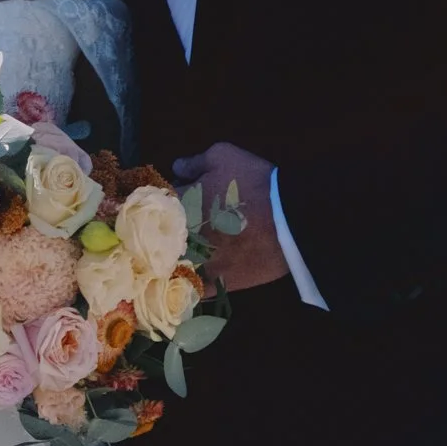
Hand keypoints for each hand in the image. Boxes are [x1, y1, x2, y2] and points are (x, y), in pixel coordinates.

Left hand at [171, 143, 289, 291]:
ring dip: (174, 260)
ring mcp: (197, 263)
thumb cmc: (255, 183)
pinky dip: (191, 285)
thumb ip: (194, 162)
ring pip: (173, 267)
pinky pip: (194, 290)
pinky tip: (192, 279)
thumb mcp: (224, 155)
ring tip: (184, 254)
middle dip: (163, 231)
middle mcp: (181, 237)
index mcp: (179, 205)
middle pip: (159, 237)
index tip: (170, 200)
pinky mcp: (217, 283)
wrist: (290, 219)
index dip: (162, 200)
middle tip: (177, 227)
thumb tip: (175, 169)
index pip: (156, 203)